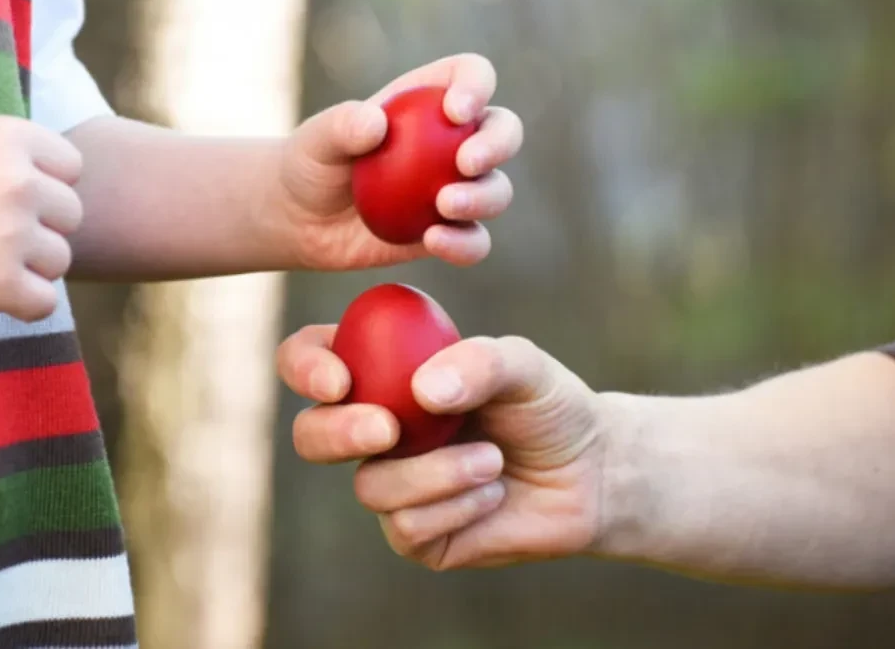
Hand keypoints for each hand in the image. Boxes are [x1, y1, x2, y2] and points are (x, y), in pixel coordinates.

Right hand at [0, 115, 83, 320]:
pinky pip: (45, 302)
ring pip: (60, 260)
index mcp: (9, 137)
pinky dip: (23, 306)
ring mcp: (11, 233)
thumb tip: (66, 189)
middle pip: (71, 216)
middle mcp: (18, 180)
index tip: (4, 200)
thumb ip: (13, 160)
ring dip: (30, 268)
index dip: (45, 188)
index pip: (71, 168)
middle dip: (40, 230)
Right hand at [277, 327, 604, 570]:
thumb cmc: (546, 406)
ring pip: (369, 486)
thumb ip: (478, 363)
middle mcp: (376, 427)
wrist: (589, 473)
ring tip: (493, 460)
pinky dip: (456, 506)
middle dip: (338, 432)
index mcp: (382, 371)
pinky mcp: (414, 535)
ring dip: (435, 473)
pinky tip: (491, 493)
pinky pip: (406, 527)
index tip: (338, 378)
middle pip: (311, 434)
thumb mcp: (524, 365)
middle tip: (388, 429)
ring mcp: (391, 483)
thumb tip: (423, 392)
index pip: (312, 359)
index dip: (305, 366)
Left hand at [279, 53, 523, 268]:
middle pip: (504, 131)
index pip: (472, 76)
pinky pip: (474, 240)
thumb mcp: (315, 139)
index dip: (477, 86)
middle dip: (497, 144)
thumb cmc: (311, 163)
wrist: (302, 219)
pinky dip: (464, 243)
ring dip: (484, 197)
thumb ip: (341, 125)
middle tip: (465, 163)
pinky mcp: (450, 232)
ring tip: (444, 205)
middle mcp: (454, 141)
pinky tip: (434, 241)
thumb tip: (375, 124)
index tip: (454, 111)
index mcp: (430, 100)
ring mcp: (457, 188)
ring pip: (497, 190)